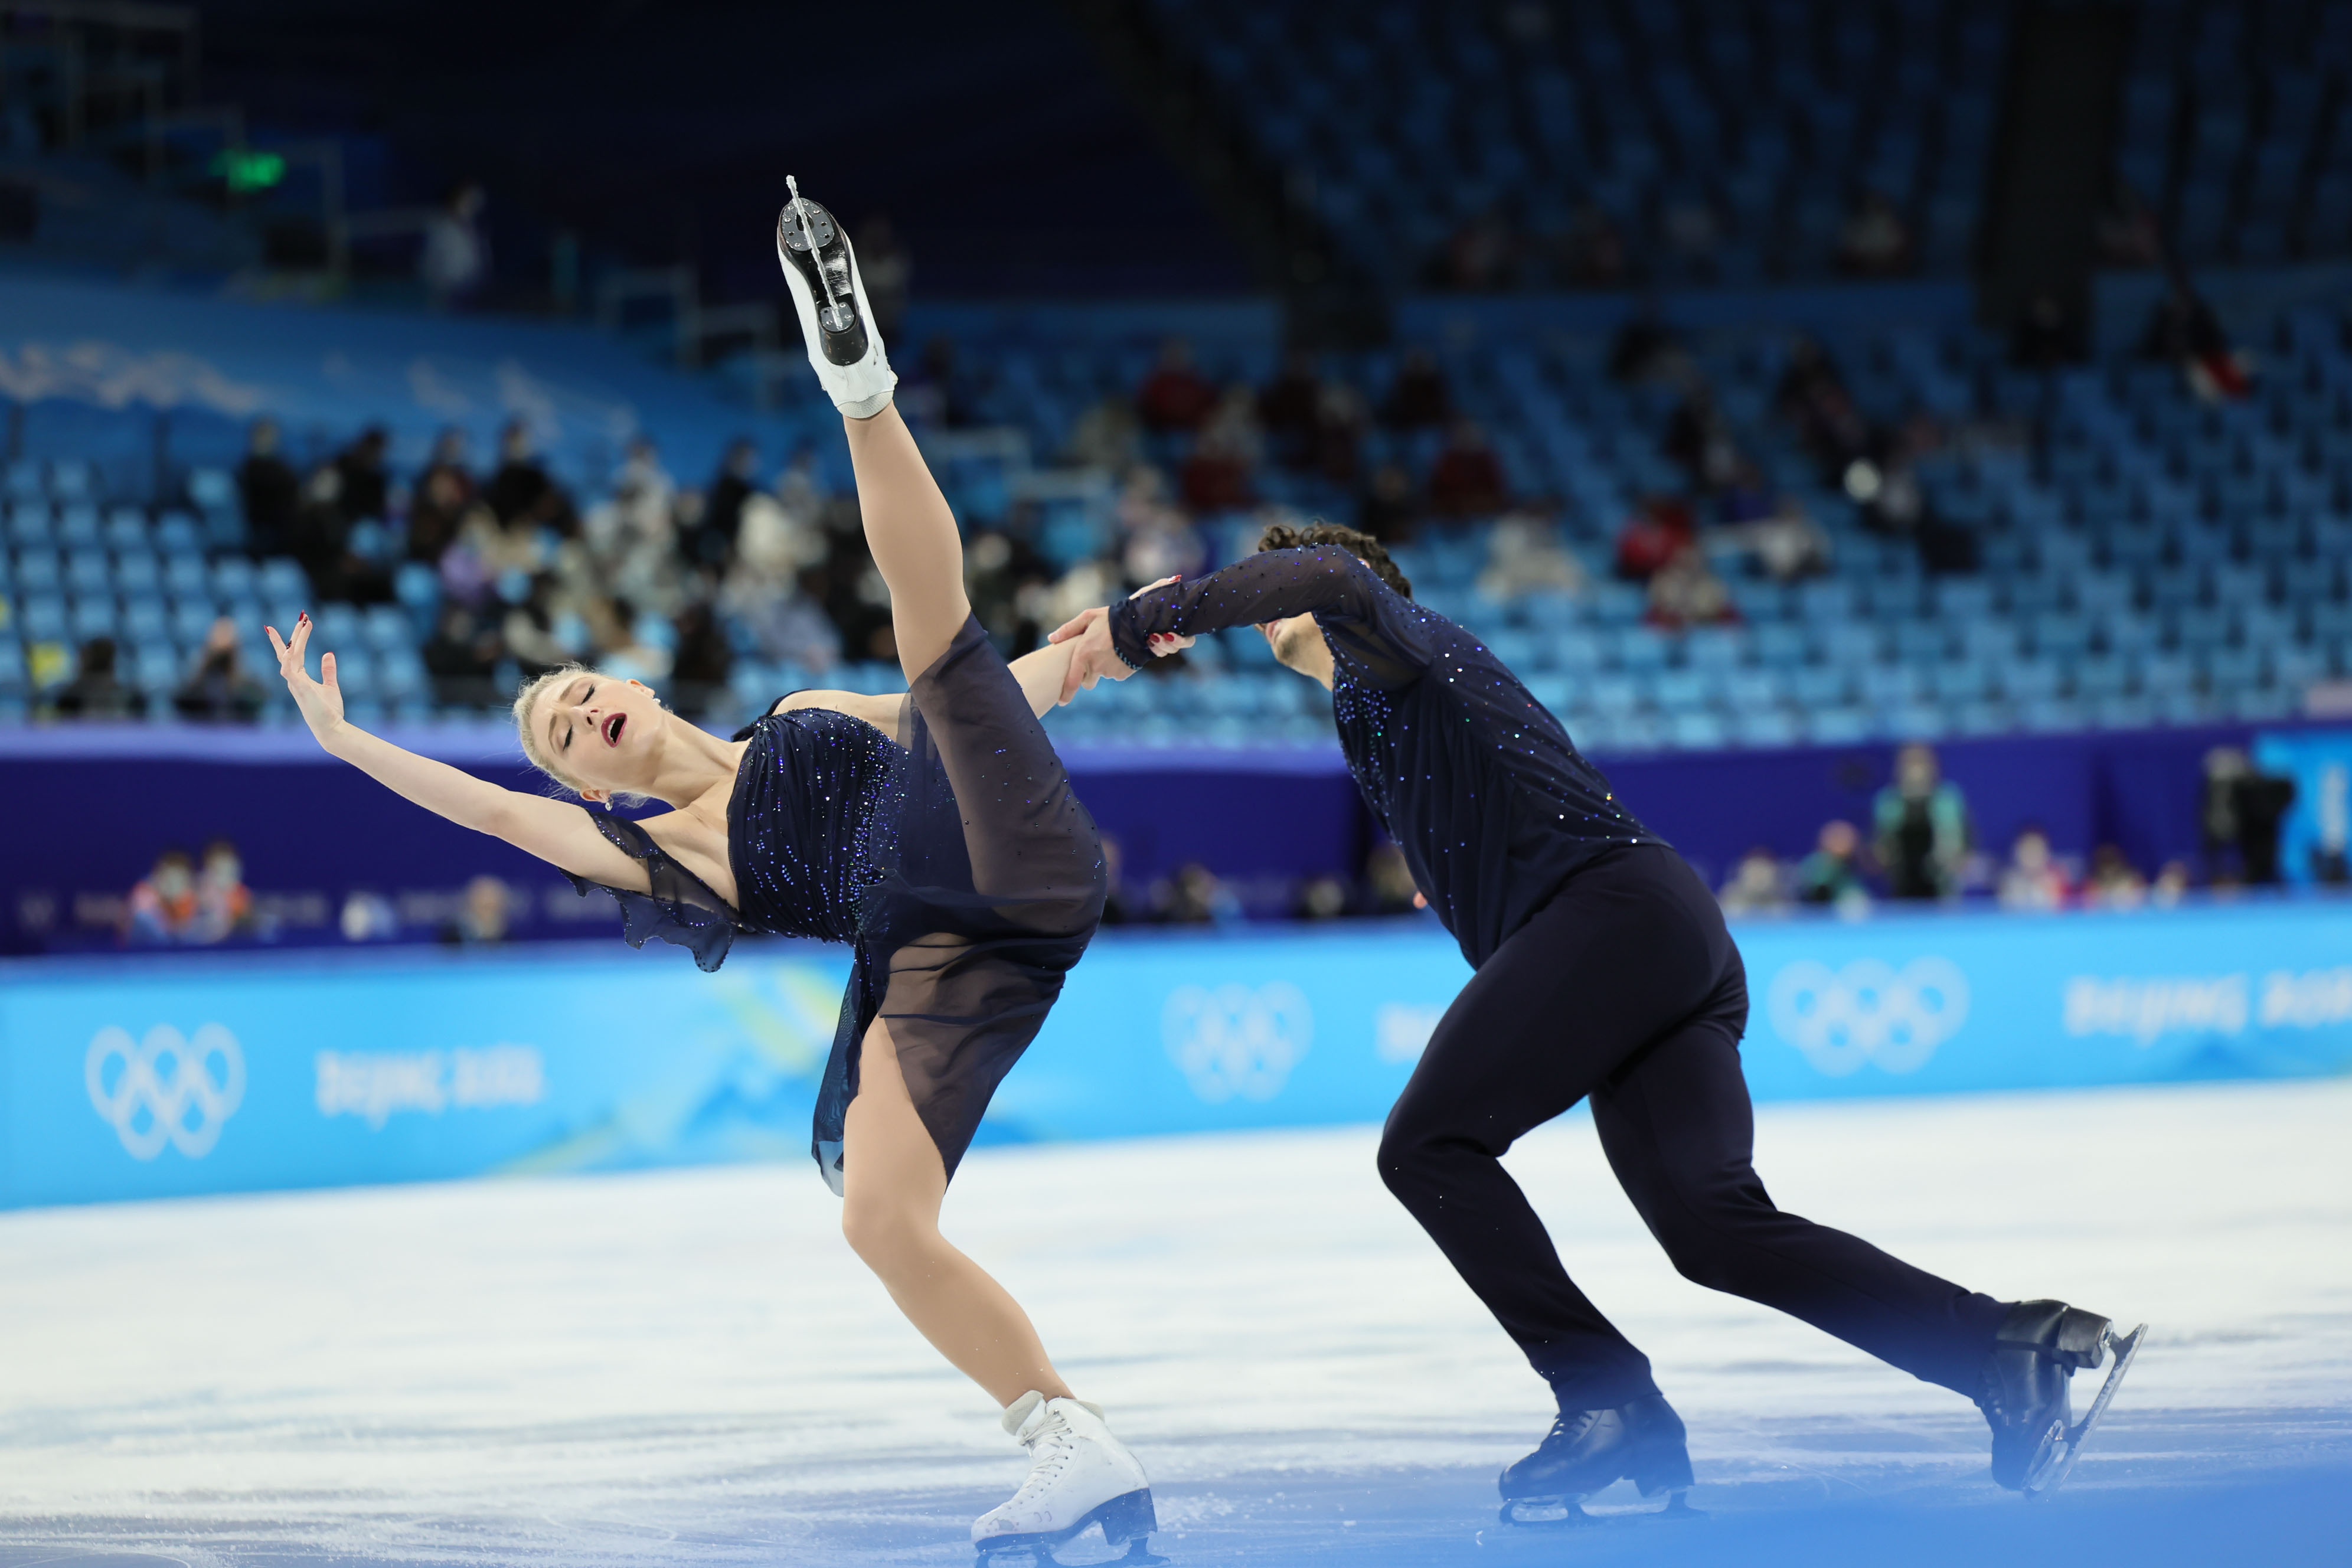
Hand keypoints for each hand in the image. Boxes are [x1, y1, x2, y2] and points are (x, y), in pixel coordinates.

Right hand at [266, 613, 346, 746]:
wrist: (331, 728)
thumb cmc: (329, 711)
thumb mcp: (331, 686)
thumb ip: (328, 670)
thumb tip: (328, 653)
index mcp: (300, 679)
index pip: (294, 655)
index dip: (294, 639)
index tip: (298, 623)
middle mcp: (294, 679)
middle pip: (289, 652)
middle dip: (294, 634)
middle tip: (302, 617)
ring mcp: (295, 684)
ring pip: (290, 657)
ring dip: (295, 640)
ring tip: (302, 624)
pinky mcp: (300, 688)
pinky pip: (290, 670)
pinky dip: (289, 658)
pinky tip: (292, 647)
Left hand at [1046, 606, 1125, 704]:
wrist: (1139, 624)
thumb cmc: (1110, 619)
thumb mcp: (1088, 617)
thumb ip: (1068, 629)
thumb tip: (1051, 638)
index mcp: (1083, 654)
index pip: (1071, 681)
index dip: (1066, 694)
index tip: (1061, 701)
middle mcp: (1095, 666)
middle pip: (1087, 682)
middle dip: (1089, 675)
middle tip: (1095, 657)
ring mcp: (1110, 672)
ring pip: (1103, 676)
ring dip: (1104, 667)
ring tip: (1110, 649)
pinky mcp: (1123, 674)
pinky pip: (1116, 674)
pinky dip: (1116, 667)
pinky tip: (1120, 653)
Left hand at [1127, 576, 1195, 657]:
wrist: (1117, 622)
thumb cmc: (1134, 607)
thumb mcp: (1145, 595)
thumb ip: (1159, 587)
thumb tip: (1176, 578)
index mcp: (1174, 619)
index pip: (1189, 630)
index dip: (1186, 635)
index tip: (1174, 632)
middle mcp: (1172, 632)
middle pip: (1186, 642)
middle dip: (1178, 642)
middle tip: (1166, 635)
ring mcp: (1163, 642)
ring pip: (1173, 649)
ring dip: (1165, 646)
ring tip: (1152, 637)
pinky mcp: (1154, 650)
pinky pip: (1161, 654)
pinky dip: (1156, 649)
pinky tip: (1148, 643)